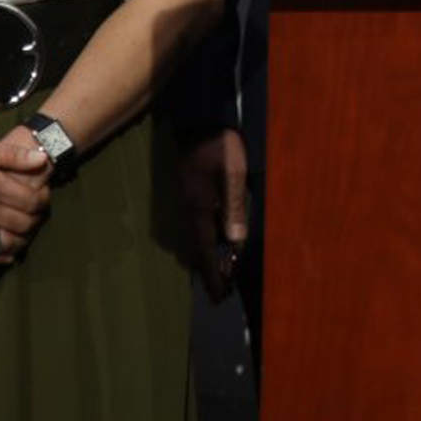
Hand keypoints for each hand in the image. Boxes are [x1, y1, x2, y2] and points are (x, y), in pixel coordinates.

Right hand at [0, 131, 51, 263]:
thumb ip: (12, 155)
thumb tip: (42, 159)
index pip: (30, 200)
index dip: (43, 200)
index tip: (43, 197)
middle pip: (21, 223)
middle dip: (35, 220)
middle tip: (37, 214)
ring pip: (3, 242)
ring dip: (20, 240)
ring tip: (25, 233)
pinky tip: (6, 253)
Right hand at [180, 127, 251, 298]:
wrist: (191, 121)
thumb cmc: (216, 147)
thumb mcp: (233, 175)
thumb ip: (235, 208)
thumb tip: (236, 243)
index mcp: (198, 211)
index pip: (205, 253)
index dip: (214, 277)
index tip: (220, 299)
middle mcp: (187, 212)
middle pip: (197, 252)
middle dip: (211, 270)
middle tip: (226, 286)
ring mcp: (184, 203)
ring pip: (195, 239)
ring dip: (209, 255)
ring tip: (226, 266)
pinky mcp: (187, 195)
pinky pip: (196, 225)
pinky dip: (206, 238)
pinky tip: (218, 234)